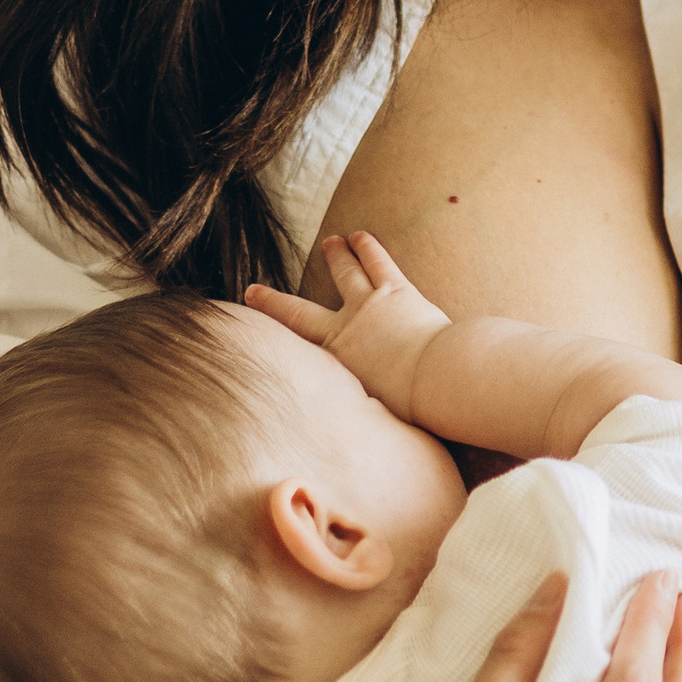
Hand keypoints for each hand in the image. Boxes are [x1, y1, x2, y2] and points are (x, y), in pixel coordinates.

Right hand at [250, 231, 445, 419]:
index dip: (268, 342)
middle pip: (299, 312)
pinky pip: (377, 262)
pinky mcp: (395, 289)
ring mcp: (367, 306)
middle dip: (273, 302)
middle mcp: (341, 331)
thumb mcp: (369, 415)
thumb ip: (356, 414)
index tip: (248, 341)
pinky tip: (360, 236)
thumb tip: (351, 446)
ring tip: (330, 243)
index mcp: (332, 364)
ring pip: (345, 274)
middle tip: (254, 291)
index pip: (293, 350)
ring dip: (336, 256)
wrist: (434, 380)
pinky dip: (367, 247)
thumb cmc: (408, 405)